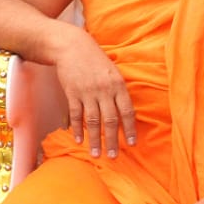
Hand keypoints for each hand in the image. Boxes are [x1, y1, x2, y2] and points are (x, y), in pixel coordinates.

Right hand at [52, 28, 135, 157]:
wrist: (72, 46)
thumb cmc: (94, 59)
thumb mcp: (112, 72)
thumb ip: (118, 91)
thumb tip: (124, 114)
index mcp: (118, 85)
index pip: (127, 111)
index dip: (129, 129)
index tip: (131, 144)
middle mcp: (104, 90)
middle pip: (110, 120)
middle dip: (112, 140)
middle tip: (113, 156)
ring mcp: (87, 92)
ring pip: (93, 121)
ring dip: (95, 140)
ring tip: (96, 154)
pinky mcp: (72, 92)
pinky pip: (76, 114)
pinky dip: (78, 128)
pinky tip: (79, 139)